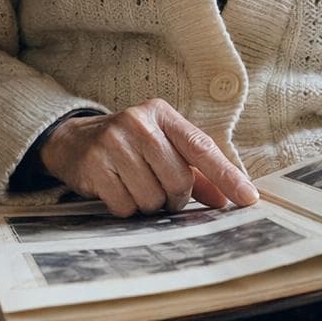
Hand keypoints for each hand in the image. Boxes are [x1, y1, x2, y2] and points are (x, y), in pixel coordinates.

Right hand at [39, 99, 257, 217]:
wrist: (73, 141)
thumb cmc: (129, 146)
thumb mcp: (162, 147)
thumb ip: (196, 171)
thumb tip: (226, 199)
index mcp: (161, 114)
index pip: (201, 147)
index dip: (226, 175)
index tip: (248, 198)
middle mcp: (138, 122)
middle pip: (178, 180)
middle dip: (174, 197)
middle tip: (162, 192)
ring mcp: (113, 141)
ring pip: (152, 197)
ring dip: (148, 204)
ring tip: (135, 186)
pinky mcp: (94, 163)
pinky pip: (125, 206)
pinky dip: (125, 207)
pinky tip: (116, 189)